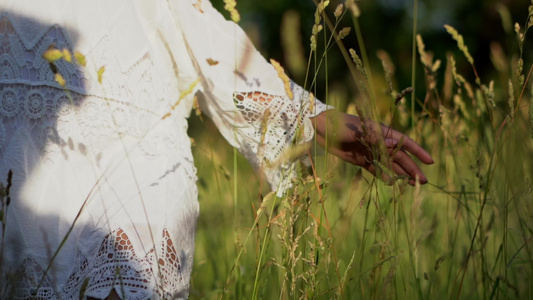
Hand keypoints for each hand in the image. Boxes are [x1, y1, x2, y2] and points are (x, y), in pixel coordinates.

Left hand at [310, 110, 433, 184]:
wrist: (321, 129)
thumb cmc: (340, 125)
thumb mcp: (357, 131)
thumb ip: (375, 138)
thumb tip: (396, 144)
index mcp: (382, 132)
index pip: (404, 142)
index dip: (418, 151)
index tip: (430, 161)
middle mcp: (379, 142)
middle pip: (400, 157)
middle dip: (412, 168)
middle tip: (424, 181)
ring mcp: (371, 151)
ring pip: (390, 164)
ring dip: (401, 173)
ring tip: (413, 184)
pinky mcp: (361, 159)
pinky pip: (376, 169)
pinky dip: (384, 175)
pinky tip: (392, 183)